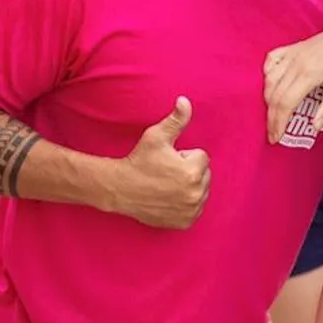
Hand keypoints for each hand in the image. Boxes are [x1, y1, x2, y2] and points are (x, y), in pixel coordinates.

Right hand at [111, 97, 210, 228]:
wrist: (119, 189)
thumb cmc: (138, 160)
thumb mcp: (156, 137)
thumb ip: (176, 119)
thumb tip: (185, 101)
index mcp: (193, 172)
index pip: (201, 157)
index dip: (183, 155)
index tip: (166, 160)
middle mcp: (196, 193)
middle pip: (204, 174)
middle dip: (188, 170)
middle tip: (165, 173)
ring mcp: (191, 210)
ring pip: (201, 190)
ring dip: (188, 186)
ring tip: (166, 184)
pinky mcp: (185, 221)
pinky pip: (196, 208)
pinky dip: (186, 203)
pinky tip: (169, 198)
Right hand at [263, 5, 322, 144]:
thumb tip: (314, 127)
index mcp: (309, 74)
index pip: (285, 103)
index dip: (278, 123)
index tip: (276, 139)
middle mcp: (295, 63)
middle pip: (274, 95)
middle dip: (271, 117)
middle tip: (273, 134)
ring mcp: (292, 53)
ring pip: (269, 80)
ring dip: (268, 100)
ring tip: (274, 116)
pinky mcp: (293, 47)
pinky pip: (271, 61)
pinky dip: (267, 75)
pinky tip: (272, 86)